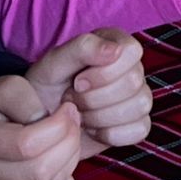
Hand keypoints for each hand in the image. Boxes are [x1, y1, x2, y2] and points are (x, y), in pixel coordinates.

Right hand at [0, 74, 86, 179]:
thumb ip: (28, 98)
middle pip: (42, 171)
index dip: (59, 125)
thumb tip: (49, 123)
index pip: (27, 144)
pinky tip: (62, 165)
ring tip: (68, 139)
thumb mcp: (5, 88)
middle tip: (73, 123)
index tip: (67, 108)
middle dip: (69, 142)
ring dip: (70, 160)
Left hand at [25, 31, 151, 154]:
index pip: (131, 51)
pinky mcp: (137, 124)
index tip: (78, 82)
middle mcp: (131, 69)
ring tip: (80, 115)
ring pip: (139, 106)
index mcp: (115, 45)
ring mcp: (137, 97)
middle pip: (133, 82)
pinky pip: (140, 129)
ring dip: (101, 117)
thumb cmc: (46, 87)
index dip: (103, 72)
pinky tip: (93, 131)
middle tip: (72, 100)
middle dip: (94, 98)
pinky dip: (112, 134)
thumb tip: (116, 50)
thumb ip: (83, 48)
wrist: (39, 122)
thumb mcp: (54, 63)